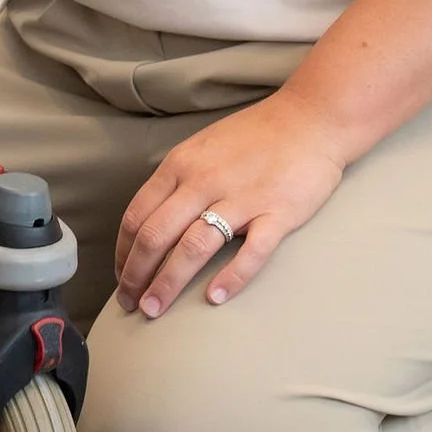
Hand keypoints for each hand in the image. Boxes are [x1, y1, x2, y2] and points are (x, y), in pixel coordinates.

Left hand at [114, 93, 350, 319]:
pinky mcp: (278, 212)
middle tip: (129, 304)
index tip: (122, 278)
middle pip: (156, 235)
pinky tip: (214, 299)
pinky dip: (231, 278)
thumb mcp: (202, 148)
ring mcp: (241, 197)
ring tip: (154, 311)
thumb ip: (178, 182)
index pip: (138, 215)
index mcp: (182, 164)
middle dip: (136, 276)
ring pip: (193, 247)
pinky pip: (251, 251)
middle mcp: (204, 180)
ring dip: (168, 283)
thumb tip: (151, 224)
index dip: (124, 253)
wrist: (310, 119)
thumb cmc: (255, 136)